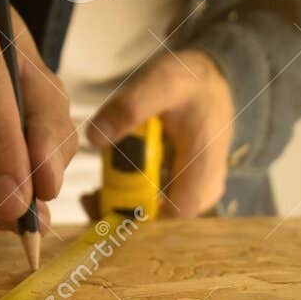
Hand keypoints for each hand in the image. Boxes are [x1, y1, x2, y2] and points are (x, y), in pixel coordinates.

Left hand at [88, 50, 234, 217]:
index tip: (104, 202)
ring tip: (96, 191)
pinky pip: (158, 204)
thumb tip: (94, 138)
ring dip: (126, 206)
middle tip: (90, 197)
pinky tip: (112, 183)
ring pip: (159, 215)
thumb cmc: (189, 81)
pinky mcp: (187, 189)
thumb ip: (129, 108)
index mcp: (203, 165)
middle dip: (123, 212)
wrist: (210, 80)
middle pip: (163, 219)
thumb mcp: (160, 83)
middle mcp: (205, 187)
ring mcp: (197, 191)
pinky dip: (134, 198)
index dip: (139, 216)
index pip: (174, 213)